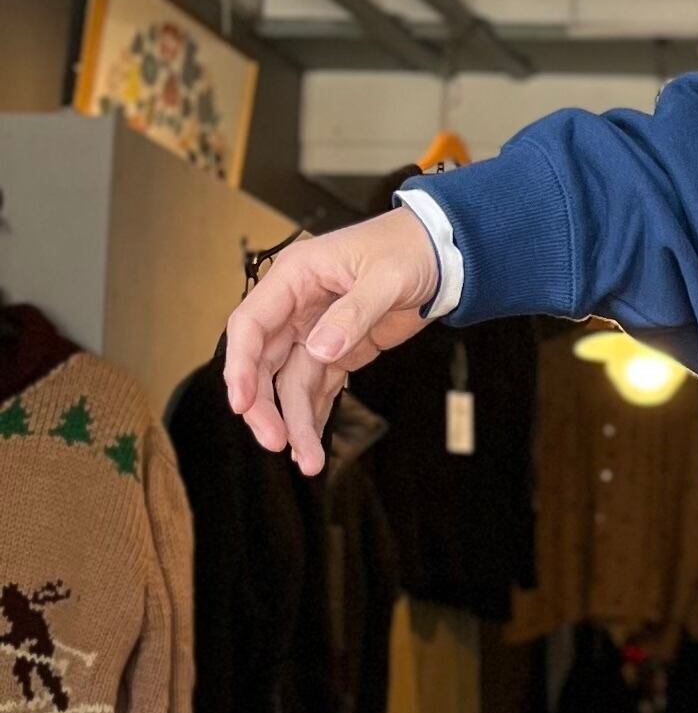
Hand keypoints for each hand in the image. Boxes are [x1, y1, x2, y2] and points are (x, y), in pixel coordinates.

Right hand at [224, 207, 442, 474]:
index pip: (251, 325)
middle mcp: (296, 307)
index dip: (241, 366)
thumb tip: (321, 350)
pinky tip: (313, 444)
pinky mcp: (341, 349)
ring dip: (296, 421)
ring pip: (293, 382)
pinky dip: (316, 414)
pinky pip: (320, 386)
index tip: (242, 403)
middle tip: (276, 443)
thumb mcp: (385, 278)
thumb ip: (354, 314)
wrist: (440, 256)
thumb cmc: (409, 251)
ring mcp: (317, 330)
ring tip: (308, 462)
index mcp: (294, 278)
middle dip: (266, 406)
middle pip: (265, 362)